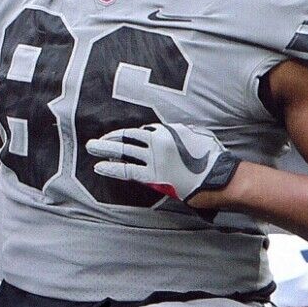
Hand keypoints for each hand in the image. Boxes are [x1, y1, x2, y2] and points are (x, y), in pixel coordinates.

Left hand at [84, 122, 239, 203]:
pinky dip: (112, 168)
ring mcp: (153, 158)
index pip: (141, 132)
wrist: (216, 176)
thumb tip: (176, 131)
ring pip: (123, 151)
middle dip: (110, 139)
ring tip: (91, 148)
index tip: (118, 140)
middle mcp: (157, 141)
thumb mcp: (198, 135)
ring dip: (104, 149)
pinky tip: (99, 167)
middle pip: (128, 138)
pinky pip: (127, 171)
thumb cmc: (211, 157)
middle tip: (95, 141)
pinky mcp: (152, 175)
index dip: (127, 136)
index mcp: (167, 130)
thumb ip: (182, 132)